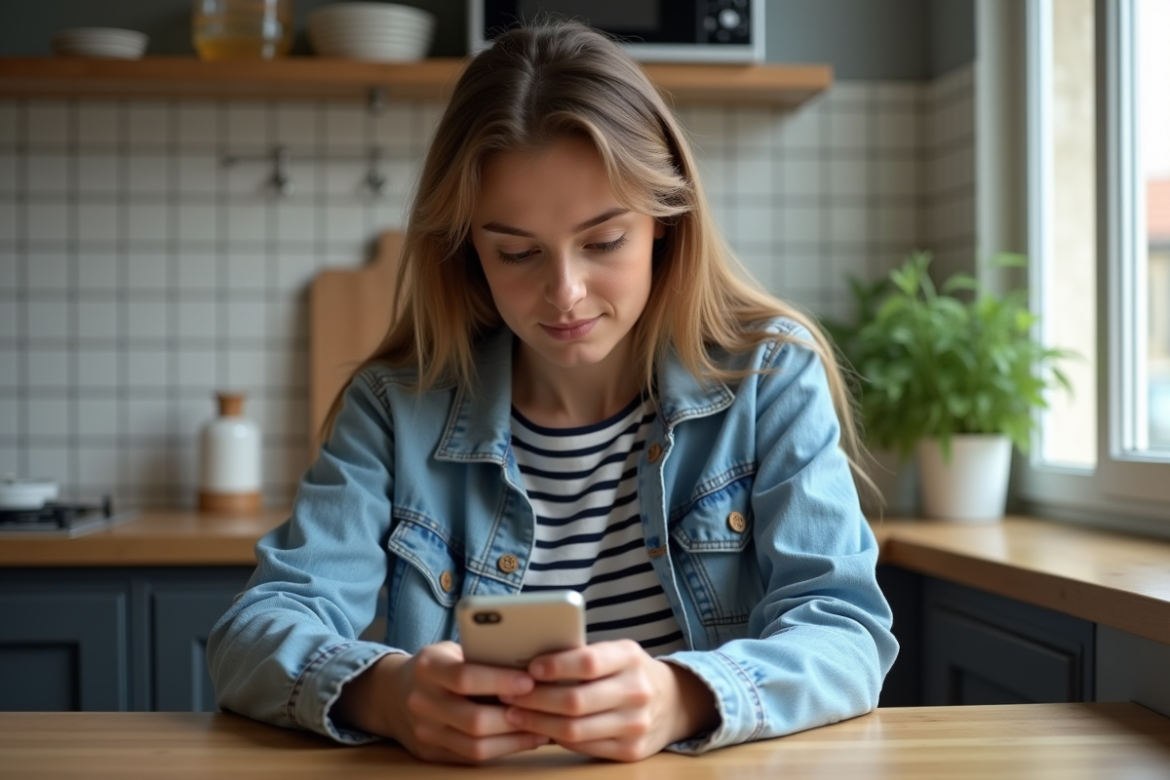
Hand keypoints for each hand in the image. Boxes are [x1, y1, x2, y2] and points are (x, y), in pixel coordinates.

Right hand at [332, 642, 549, 763]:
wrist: (393, 694)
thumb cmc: (438, 666)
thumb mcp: (451, 651)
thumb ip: (481, 657)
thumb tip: (530, 664)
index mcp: (428, 668)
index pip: (465, 678)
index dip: (499, 681)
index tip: (530, 680)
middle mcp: (421, 702)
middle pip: (473, 720)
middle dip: (514, 716)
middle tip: (544, 709)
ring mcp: (424, 732)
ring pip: (475, 746)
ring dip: (514, 739)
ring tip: (543, 728)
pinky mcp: (430, 754)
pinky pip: (471, 758)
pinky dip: (503, 750)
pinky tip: (525, 739)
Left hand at [497, 639, 718, 761]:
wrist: (674, 702)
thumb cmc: (629, 671)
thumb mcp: (616, 652)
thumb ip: (583, 655)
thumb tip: (529, 662)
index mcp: (630, 657)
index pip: (588, 662)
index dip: (555, 666)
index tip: (529, 669)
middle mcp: (637, 691)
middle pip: (575, 701)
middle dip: (535, 699)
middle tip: (507, 695)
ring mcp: (635, 725)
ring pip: (574, 730)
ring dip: (537, 723)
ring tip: (514, 714)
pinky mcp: (630, 751)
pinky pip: (583, 747)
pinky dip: (555, 738)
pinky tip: (538, 729)